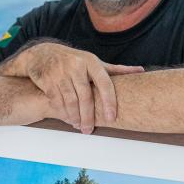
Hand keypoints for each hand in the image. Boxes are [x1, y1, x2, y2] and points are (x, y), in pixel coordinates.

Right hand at [9, 42, 142, 132]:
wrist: (42, 54)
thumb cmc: (73, 60)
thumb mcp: (93, 61)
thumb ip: (115, 69)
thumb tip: (141, 71)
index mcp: (91, 61)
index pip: (105, 83)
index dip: (109, 102)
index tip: (111, 118)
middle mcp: (76, 65)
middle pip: (86, 96)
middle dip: (88, 116)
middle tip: (89, 130)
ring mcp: (60, 72)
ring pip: (70, 100)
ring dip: (74, 117)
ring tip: (79, 126)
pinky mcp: (47, 79)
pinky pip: (56, 100)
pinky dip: (62, 112)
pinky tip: (67, 118)